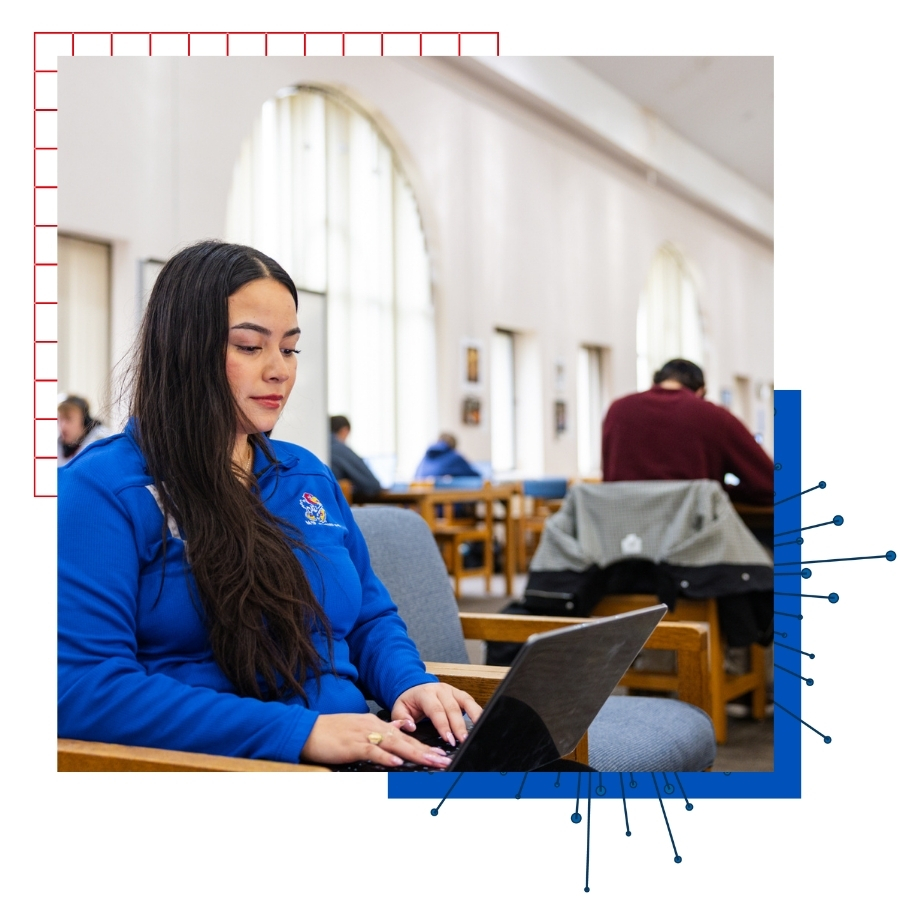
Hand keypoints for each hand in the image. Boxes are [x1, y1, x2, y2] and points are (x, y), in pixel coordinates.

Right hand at [300, 713, 451, 767]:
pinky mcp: (353, 744)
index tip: (440, 754)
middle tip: (444, 760)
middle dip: (426, 751)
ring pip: (395, 744)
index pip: (405, 736)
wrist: (309, 729)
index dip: (424, 746)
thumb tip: (402, 726)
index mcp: (377, 724)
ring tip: (431, 761)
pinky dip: (386, 757)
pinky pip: (373, 751)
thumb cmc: (333, 730)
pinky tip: (398, 762)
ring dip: (414, 754)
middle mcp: (374, 727)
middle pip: (405, 740)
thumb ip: (383, 727)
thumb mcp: (361, 725)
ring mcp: (364, 734)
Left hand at [391, 682, 481, 747]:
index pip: (436, 709)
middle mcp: (441, 689)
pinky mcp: (460, 694)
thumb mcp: (399, 708)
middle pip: (452, 708)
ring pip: (466, 702)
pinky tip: (481, 722)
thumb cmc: (409, 701)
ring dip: (472, 718)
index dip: (443, 725)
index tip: (448, 739)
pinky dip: (477, 712)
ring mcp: (452, 690)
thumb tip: (411, 727)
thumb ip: (401, 718)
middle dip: (458, 726)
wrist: (414, 687)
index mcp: (425, 693)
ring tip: (476, 733)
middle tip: (463, 741)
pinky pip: (471, 702)